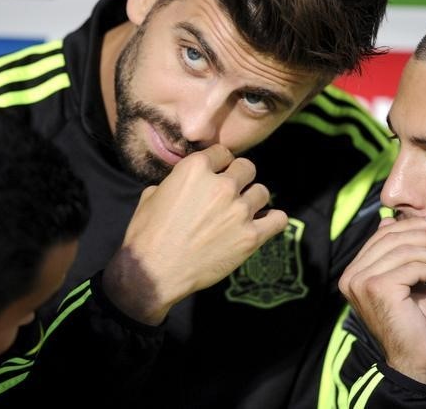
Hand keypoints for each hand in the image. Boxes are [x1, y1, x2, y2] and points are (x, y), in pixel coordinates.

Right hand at [103, 144, 287, 324]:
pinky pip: (278, 219)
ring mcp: (239, 210)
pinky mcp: (251, 236)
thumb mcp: (152, 195)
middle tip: (230, 194)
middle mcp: (222, 185)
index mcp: (196, 168)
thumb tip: (184, 183)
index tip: (218, 174)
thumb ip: (175, 181)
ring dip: (253, 200)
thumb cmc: (147, 234)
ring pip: (262, 191)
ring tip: (242, 213)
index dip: (219, 164)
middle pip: (247, 167)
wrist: (153, 272)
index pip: (222, 152)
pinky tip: (263, 224)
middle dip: (240, 178)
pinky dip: (273, 220)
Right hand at [338, 215, 425, 384]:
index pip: (382, 236)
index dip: (412, 226)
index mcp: (354, 272)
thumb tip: (388, 221)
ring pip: (407, 252)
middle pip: (394, 240)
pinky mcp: (379, 288)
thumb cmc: (414, 322)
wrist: (416, 361)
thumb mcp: (406, 280)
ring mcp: (362, 282)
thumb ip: (397, 255)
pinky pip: (415, 268)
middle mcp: (352, 275)